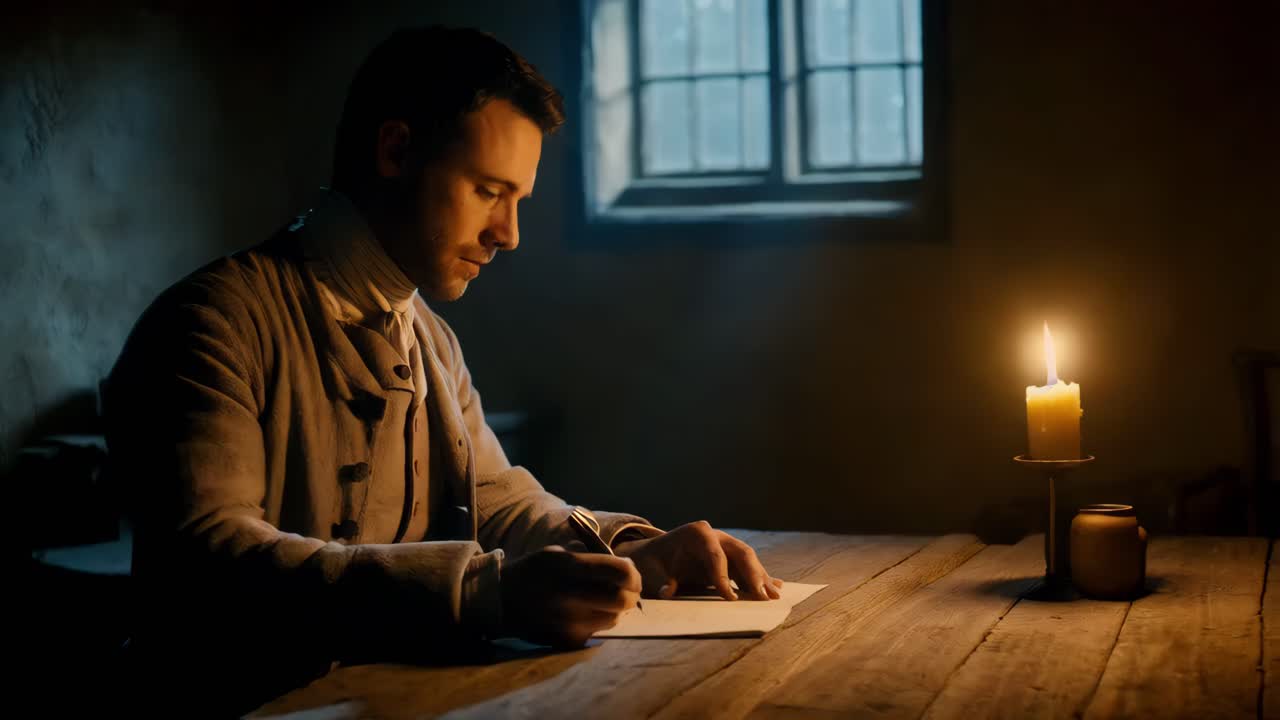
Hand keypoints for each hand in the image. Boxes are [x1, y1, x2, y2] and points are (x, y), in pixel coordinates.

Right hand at [500, 545, 641, 646]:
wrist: (498, 600)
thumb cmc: (532, 571)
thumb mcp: (556, 553)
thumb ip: (591, 560)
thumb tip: (626, 568)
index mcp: (566, 566)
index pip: (618, 571)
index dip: (632, 574)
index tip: (632, 575)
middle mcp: (567, 595)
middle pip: (621, 599)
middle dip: (631, 595)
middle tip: (628, 592)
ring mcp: (566, 622)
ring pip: (614, 619)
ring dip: (616, 611)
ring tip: (604, 603)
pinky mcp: (565, 640)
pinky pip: (597, 632)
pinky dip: (599, 623)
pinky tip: (587, 615)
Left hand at [614, 521, 782, 600]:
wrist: (654, 554)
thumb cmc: (653, 561)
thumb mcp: (652, 569)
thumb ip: (661, 580)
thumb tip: (667, 591)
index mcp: (696, 533)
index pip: (714, 554)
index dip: (723, 575)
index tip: (729, 597)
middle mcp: (715, 536)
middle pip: (740, 552)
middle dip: (753, 574)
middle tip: (762, 596)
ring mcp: (725, 545)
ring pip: (749, 560)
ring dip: (762, 578)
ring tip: (774, 597)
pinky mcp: (730, 558)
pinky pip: (749, 567)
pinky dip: (761, 578)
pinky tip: (777, 587)